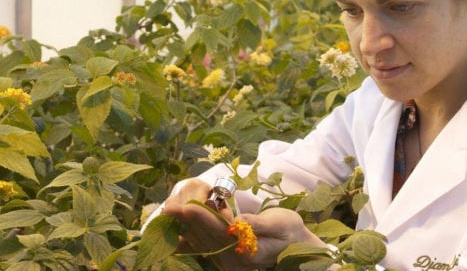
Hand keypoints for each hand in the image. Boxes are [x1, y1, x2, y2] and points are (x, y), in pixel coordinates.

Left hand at [163, 179, 326, 269]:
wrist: (298, 246)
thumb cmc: (291, 232)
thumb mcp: (280, 225)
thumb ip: (257, 225)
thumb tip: (237, 223)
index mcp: (247, 252)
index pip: (219, 233)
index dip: (202, 218)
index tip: (186, 206)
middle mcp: (235, 259)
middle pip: (206, 237)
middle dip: (186, 220)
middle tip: (167, 207)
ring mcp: (229, 260)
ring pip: (202, 241)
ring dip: (185, 225)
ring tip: (170, 212)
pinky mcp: (227, 256)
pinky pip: (205, 244)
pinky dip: (191, 233)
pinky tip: (180, 224)